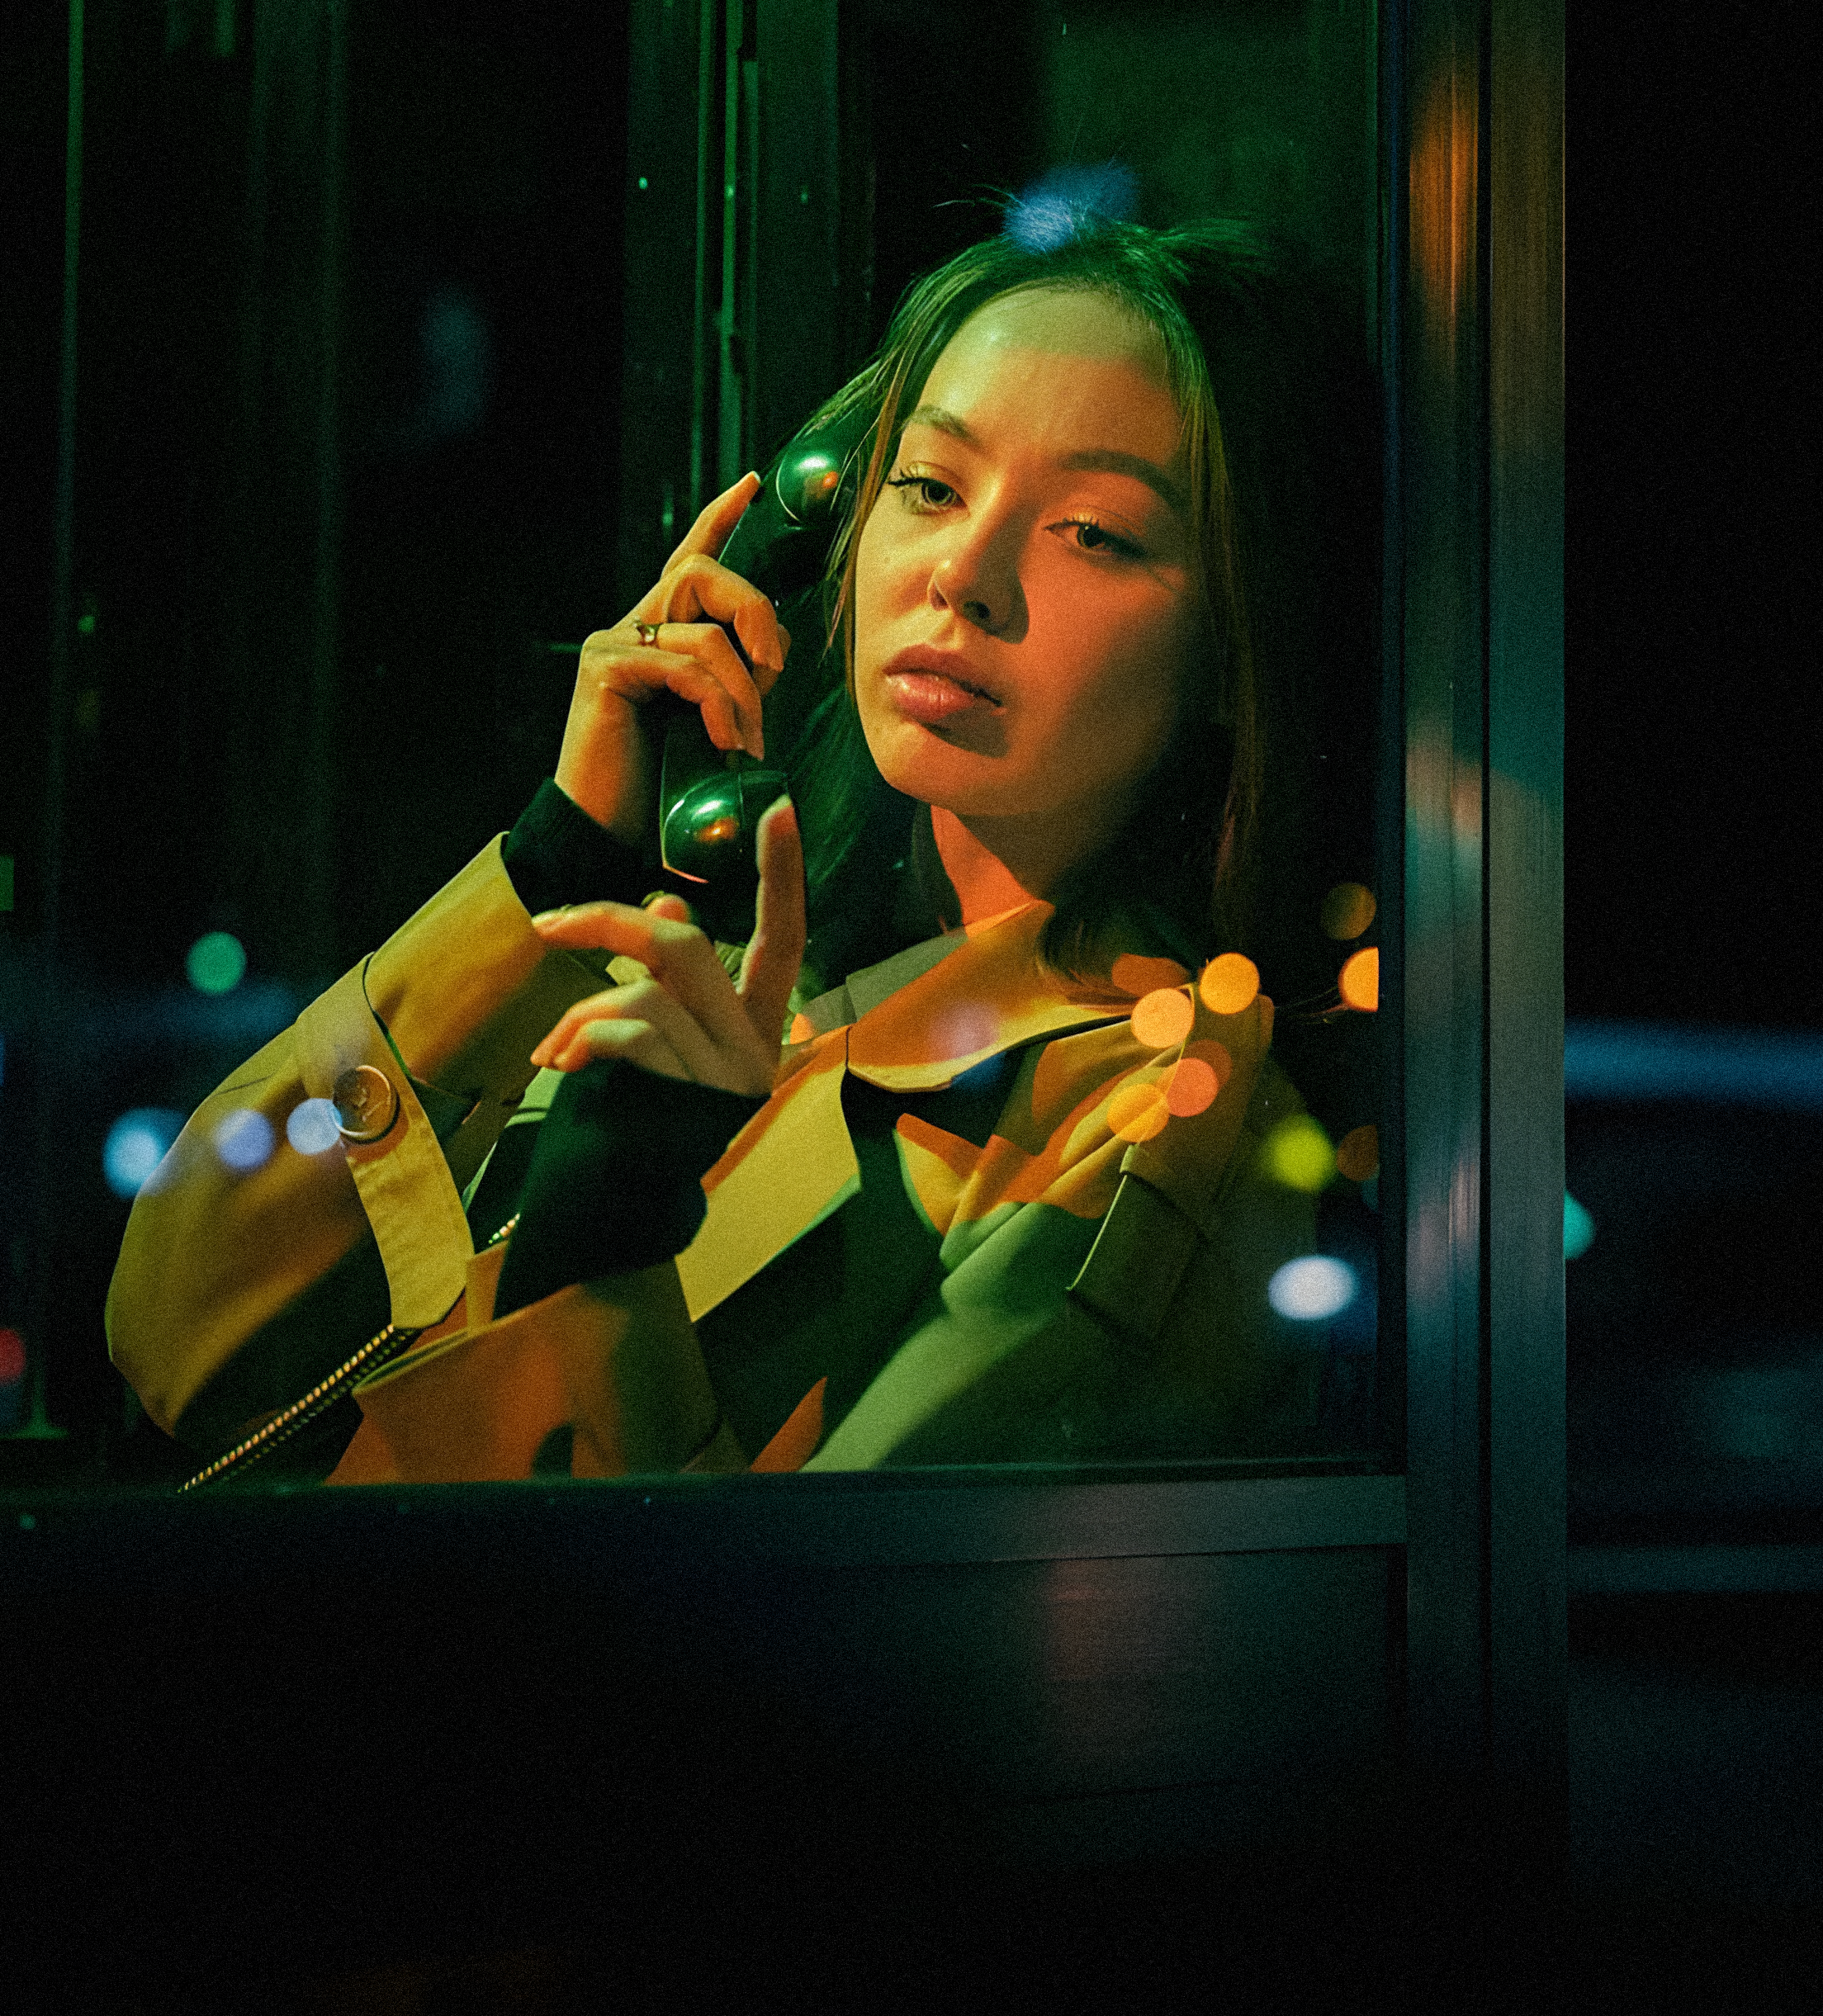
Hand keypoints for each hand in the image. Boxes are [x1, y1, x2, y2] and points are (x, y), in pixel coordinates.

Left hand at [528, 797, 804, 1097]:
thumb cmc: (631, 1126)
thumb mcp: (653, 1044)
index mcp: (755, 1027)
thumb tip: (664, 904)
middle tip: (548, 925)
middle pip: (685, 945)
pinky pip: (633, 1032)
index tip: (779, 805)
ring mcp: (727, 1077)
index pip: (784, 936)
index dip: (782, 874)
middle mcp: (755, 1049)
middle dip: (606, 923)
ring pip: (646, 989)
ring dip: (581, 1010)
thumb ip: (667, 980)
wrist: (617, 1217)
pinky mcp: (692, 1101)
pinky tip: (563, 1065)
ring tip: (555, 1051)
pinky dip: (585, 1037)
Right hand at [555, 474, 794, 842]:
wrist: (607, 835)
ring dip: (744, 687)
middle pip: (704, 572)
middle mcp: (632, 628)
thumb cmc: (664, 789)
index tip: (753, 482)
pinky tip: (724, 743)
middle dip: (755, 614)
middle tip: (774, 670)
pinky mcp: (605, 672)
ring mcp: (614, 646)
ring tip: (747, 740)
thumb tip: (778, 650)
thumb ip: (739, 679)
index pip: (690, 559)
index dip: (720, 517)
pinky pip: (685, 666)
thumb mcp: (715, 722)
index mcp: (660, 633)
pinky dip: (719, 705)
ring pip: (703, 625)